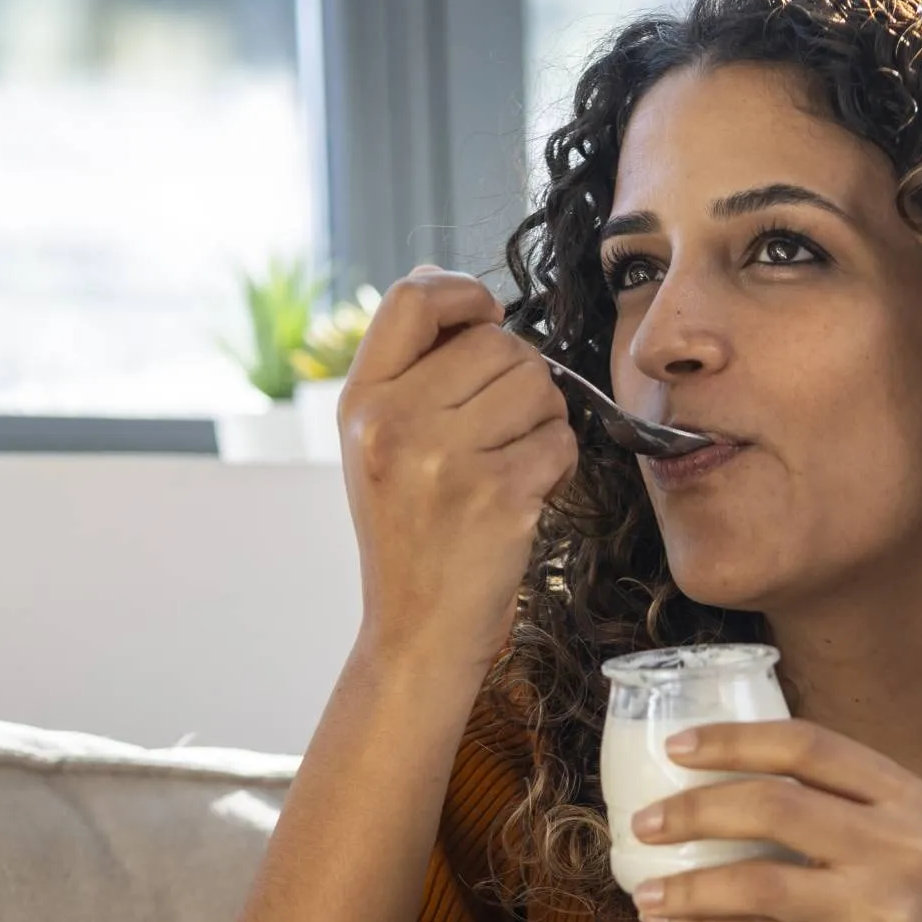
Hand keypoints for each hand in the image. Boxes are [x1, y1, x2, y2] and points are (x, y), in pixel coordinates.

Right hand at [336, 268, 574, 686]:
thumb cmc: (410, 535)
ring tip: (511, 461)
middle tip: (503, 427)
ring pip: (538, 386)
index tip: (486, 317)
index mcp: (361, 401)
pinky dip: (557, 465)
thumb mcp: (379, 445)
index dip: (464, 293)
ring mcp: (444, 460)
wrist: (416, 632)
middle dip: (521, 377)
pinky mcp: (497, 497)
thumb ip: (411, 371)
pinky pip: (559, 442)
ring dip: (543, 420)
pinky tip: (525, 494)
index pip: (412, 297)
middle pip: (497, 343)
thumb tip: (453, 288)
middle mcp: (394, 423)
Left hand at [632, 720, 921, 921]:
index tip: (678, 747)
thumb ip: (846, 804)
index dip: (734, 740)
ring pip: (754, 883)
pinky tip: (670, 921)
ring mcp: (874, 911)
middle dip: (694, 810)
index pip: (808, 747)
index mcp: (907, 798)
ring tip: (643, 887)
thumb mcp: (914, 833)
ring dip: (686, 884)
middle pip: (773, 807)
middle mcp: (896, 848)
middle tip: (645, 820)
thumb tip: (731, 778)